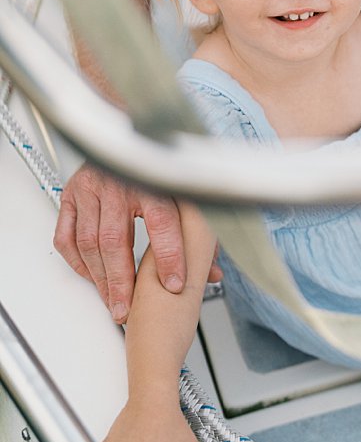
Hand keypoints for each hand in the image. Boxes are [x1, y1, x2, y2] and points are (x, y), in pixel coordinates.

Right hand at [54, 164, 222, 322]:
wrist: (128, 133)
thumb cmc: (157, 165)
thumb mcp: (183, 193)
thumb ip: (199, 234)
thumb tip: (213, 271)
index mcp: (153, 181)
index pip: (163, 223)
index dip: (169, 257)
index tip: (175, 284)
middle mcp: (119, 184)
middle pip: (116, 240)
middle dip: (121, 282)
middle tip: (127, 308)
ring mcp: (92, 188)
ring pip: (89, 242)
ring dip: (99, 278)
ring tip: (111, 300)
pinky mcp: (72, 194)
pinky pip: (67, 235)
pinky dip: (77, 261)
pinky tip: (91, 275)